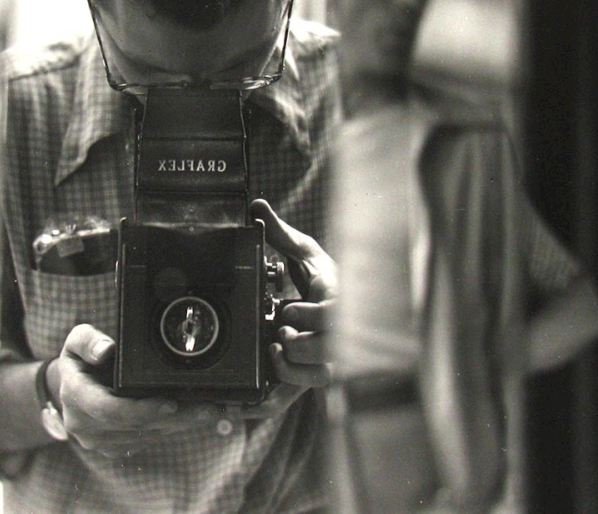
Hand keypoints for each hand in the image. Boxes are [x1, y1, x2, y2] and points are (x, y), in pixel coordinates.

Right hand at [53, 324, 217, 456]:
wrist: (75, 386)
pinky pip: (147, 441)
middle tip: (207, 408)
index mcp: (74, 397)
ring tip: (209, 410)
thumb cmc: (80, 360)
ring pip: (146, 436)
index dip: (141, 409)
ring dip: (179, 425)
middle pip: (136, 426)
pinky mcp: (114, 448)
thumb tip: (105, 350)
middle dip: (174, 418)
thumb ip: (88, 341)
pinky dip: (172, 428)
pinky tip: (194, 417)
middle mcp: (84, 425)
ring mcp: (99, 440)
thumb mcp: (77, 340)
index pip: (109, 409)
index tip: (170, 403)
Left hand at [250, 199, 335, 388]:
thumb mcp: (303, 251)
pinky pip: (301, 392)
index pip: (336, 316)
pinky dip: (278, 392)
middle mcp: (339, 334)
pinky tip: (265, 375)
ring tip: (275, 350)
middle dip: (303, 346)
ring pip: (321, 377)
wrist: (333, 306)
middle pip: (332, 353)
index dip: (312, 317)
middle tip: (281, 333)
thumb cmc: (322, 278)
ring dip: (294, 369)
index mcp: (339, 302)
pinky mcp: (312, 374)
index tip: (286, 309)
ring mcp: (327, 357)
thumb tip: (258, 206)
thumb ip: (281, 233)